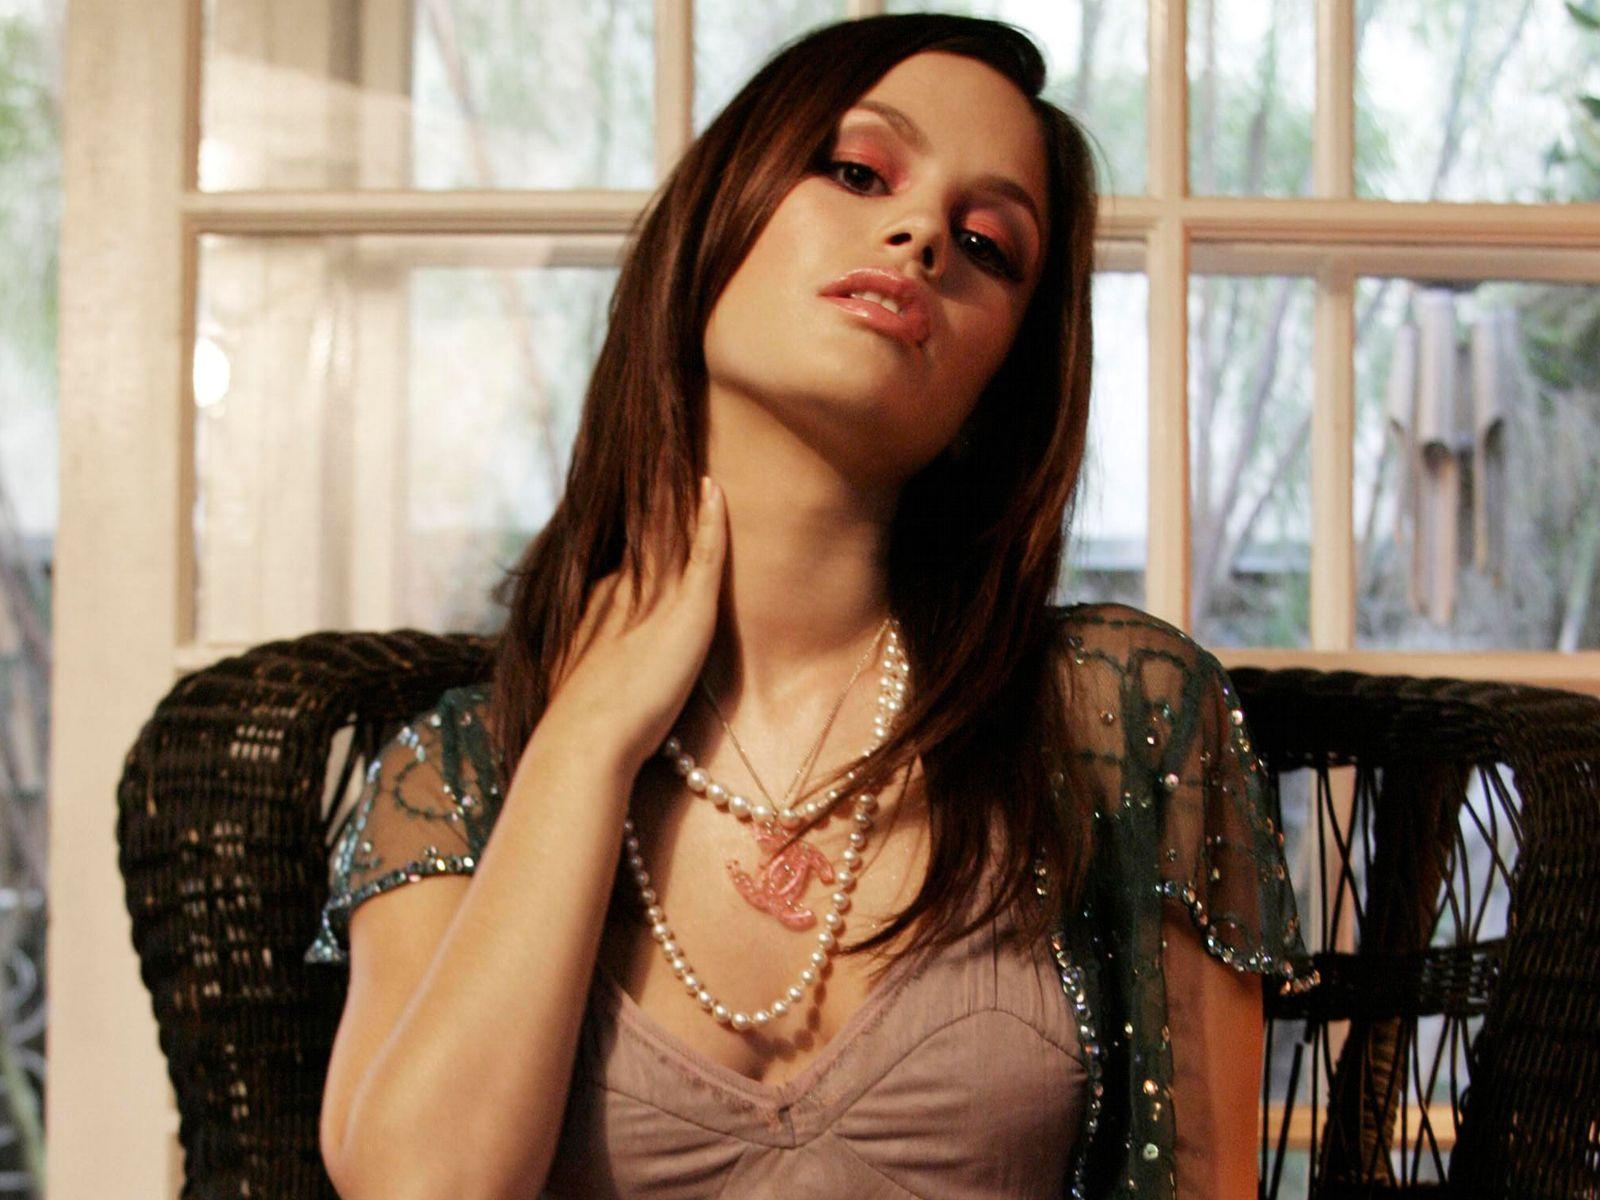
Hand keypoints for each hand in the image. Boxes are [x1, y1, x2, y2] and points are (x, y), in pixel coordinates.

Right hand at [535, 476, 728, 778]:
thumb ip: (604, 670)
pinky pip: (704, 550)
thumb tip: (615, 675)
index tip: (651, 508)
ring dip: (681, 497)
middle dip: (661, 504)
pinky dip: (709, 518)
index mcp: (600, 604)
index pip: (630, 561)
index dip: (643, 536)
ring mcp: (654, 594)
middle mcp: (622, 587)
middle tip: (670, 459)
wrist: (585, 740)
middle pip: (649, 538)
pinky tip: (714, 489)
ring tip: (693, 460)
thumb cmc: (586, 730)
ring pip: (673, 533)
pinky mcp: (687, 607)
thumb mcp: (590, 687)